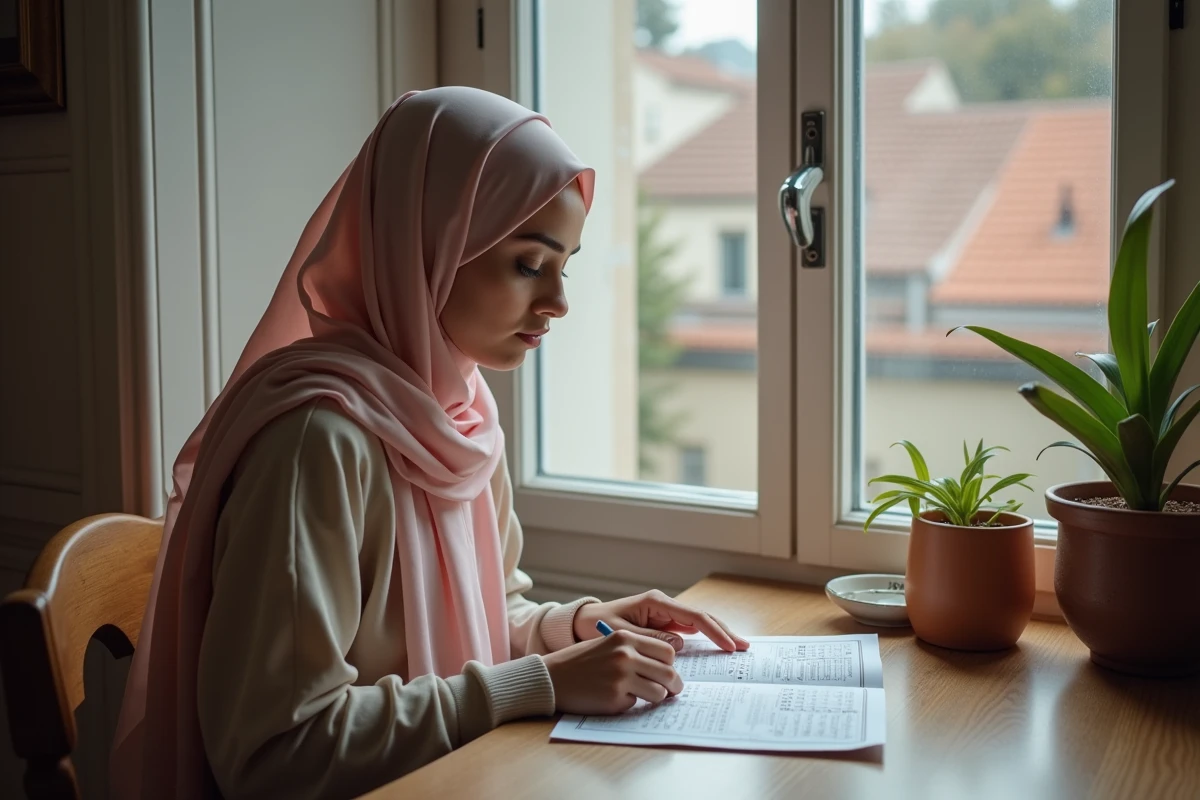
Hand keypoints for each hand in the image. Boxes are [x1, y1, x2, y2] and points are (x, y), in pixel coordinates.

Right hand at [542, 630, 683, 713]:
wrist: (551, 677)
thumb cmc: (581, 661)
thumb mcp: (608, 643)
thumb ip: (634, 650)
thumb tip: (666, 667)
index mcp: (625, 638)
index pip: (667, 651)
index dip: (671, 664)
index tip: (669, 672)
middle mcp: (625, 655)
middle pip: (668, 673)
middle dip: (674, 685)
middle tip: (672, 691)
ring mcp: (620, 677)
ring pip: (658, 692)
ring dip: (655, 697)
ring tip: (644, 695)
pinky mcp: (614, 698)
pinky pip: (636, 704)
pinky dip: (630, 703)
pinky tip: (614, 698)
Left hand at [572, 590, 749, 652]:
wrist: (583, 622)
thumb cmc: (597, 626)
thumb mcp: (622, 634)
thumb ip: (650, 638)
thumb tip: (679, 644)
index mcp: (655, 602)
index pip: (693, 617)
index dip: (714, 632)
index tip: (729, 646)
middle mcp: (663, 605)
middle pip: (701, 617)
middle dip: (723, 631)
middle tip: (744, 647)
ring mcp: (664, 614)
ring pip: (698, 624)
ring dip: (717, 634)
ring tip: (737, 646)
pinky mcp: (663, 624)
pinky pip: (688, 631)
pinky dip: (704, 639)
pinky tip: (717, 647)